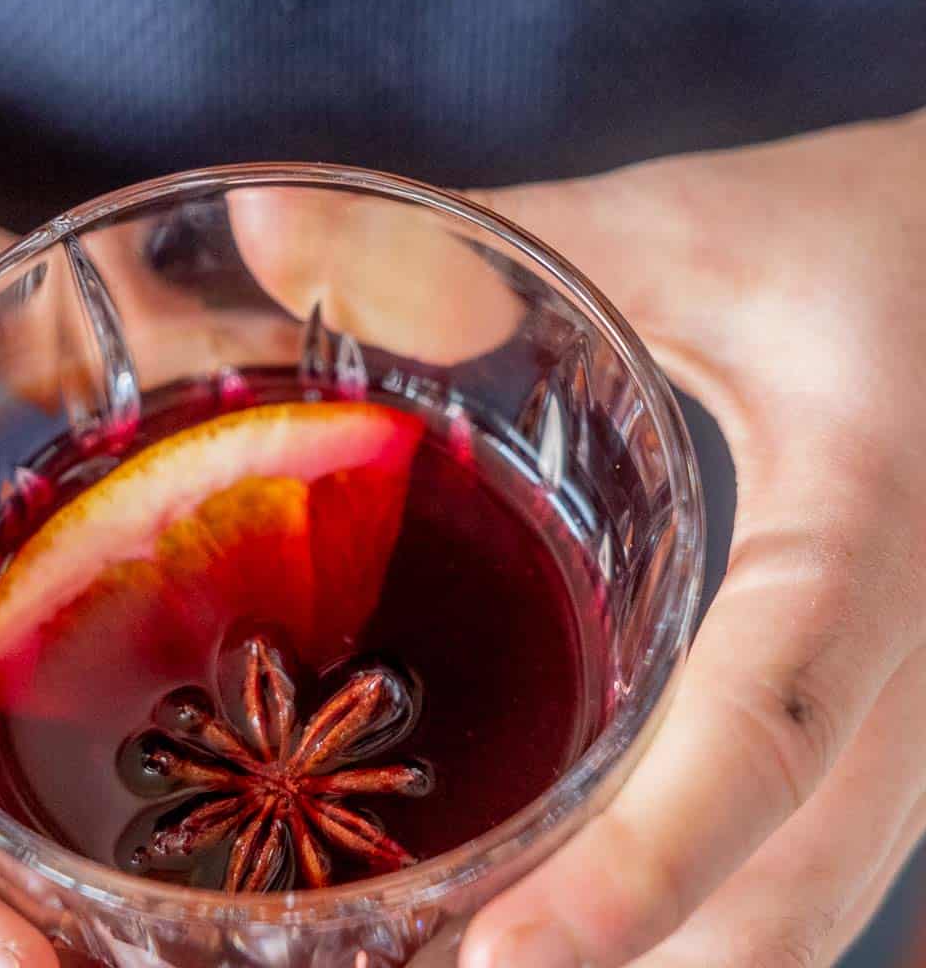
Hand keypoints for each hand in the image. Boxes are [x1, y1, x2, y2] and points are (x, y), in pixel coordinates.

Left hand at [460, 108, 925, 966]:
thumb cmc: (868, 235)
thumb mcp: (682, 233)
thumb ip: (475, 246)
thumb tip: (259, 226)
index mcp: (875, 525)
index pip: (765, 730)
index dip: (641, 871)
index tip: (499, 966)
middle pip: (802, 892)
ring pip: (827, 907)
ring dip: (680, 966)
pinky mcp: (916, 709)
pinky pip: (839, 862)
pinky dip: (726, 920)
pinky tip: (623, 927)